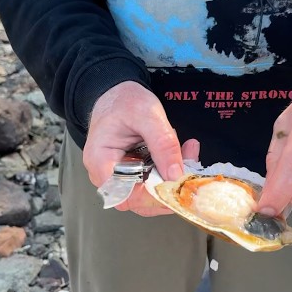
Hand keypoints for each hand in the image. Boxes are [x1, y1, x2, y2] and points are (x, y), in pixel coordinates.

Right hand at [83, 81, 188, 216]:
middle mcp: (107, 174)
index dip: (152, 198)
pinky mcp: (133, 172)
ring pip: (149, 192)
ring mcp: (120, 175)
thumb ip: (163, 143)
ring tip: (188, 152)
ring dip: (173, 177)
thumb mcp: (147, 114)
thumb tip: (176, 175)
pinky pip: (153, 180)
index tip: (176, 185)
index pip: (124, 196)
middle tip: (190, 168)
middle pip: (139, 200)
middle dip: (169, 187)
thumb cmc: (123, 99)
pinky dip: (171, 169)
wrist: (117, 91)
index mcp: (101, 160)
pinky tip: (183, 151)